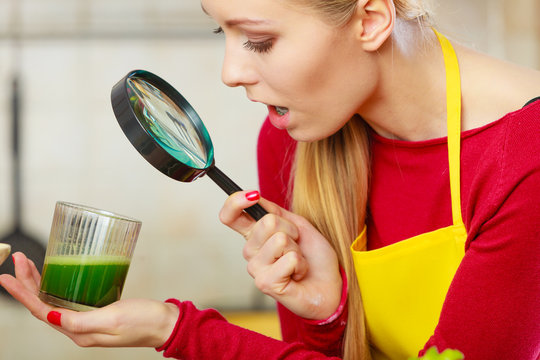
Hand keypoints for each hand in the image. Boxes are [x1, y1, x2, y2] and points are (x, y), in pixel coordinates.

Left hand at [0, 252, 178, 347]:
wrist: (166, 324)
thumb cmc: (145, 321)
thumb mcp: (113, 319)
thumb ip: (81, 321)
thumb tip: (51, 317)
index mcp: (80, 332)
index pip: (42, 311)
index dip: (23, 293)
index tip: (8, 276)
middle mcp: (79, 329)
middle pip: (44, 305)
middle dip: (28, 283)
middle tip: (18, 260)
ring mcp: (88, 321)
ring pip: (54, 301)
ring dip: (39, 283)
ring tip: (29, 265)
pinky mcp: (97, 313)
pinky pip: (69, 300)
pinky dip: (58, 286)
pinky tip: (57, 277)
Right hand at [220, 191, 341, 319]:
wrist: (330, 285)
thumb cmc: (314, 257)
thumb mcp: (297, 224)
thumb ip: (274, 211)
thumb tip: (255, 196)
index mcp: (254, 235)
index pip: (230, 216)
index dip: (235, 202)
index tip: (252, 195)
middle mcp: (250, 252)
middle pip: (266, 222)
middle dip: (291, 229)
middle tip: (296, 245)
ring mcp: (255, 269)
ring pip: (279, 240)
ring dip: (297, 249)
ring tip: (298, 262)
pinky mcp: (265, 283)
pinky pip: (289, 259)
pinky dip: (301, 264)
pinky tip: (298, 275)